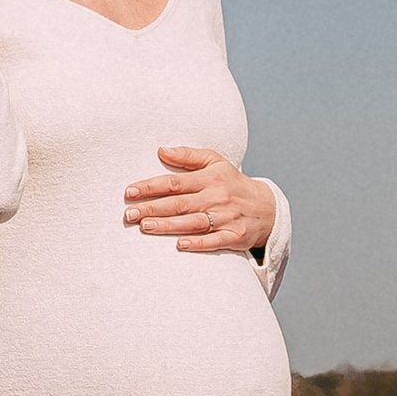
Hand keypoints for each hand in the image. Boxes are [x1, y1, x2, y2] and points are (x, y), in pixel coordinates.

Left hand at [124, 147, 276, 254]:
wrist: (268, 208)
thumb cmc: (233, 183)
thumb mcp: (216, 162)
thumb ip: (188, 156)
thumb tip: (161, 150)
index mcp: (209, 178)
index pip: (175, 182)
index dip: (151, 186)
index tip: (130, 191)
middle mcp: (217, 197)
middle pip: (180, 204)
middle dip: (153, 208)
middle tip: (128, 214)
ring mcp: (226, 217)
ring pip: (193, 222)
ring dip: (168, 225)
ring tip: (145, 226)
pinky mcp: (236, 236)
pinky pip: (216, 241)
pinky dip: (199, 243)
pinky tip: (181, 245)